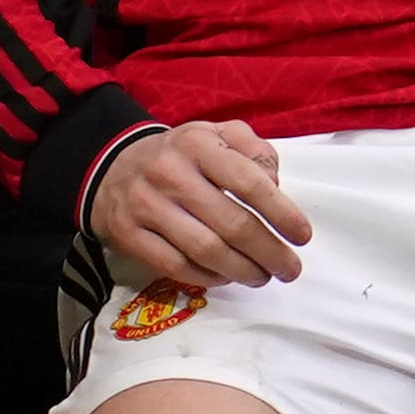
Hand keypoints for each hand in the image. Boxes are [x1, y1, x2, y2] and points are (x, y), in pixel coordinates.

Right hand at [87, 119, 315, 288]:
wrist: (112, 167)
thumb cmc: (180, 156)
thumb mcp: (216, 135)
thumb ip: (254, 150)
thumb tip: (277, 186)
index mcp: (197, 143)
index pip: (249, 182)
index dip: (282, 213)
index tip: (302, 236)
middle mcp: (169, 172)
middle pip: (231, 223)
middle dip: (269, 252)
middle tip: (289, 269)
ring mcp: (145, 205)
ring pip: (205, 250)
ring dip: (242, 271)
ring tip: (262, 276)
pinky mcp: (128, 234)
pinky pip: (176, 266)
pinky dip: (208, 278)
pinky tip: (226, 277)